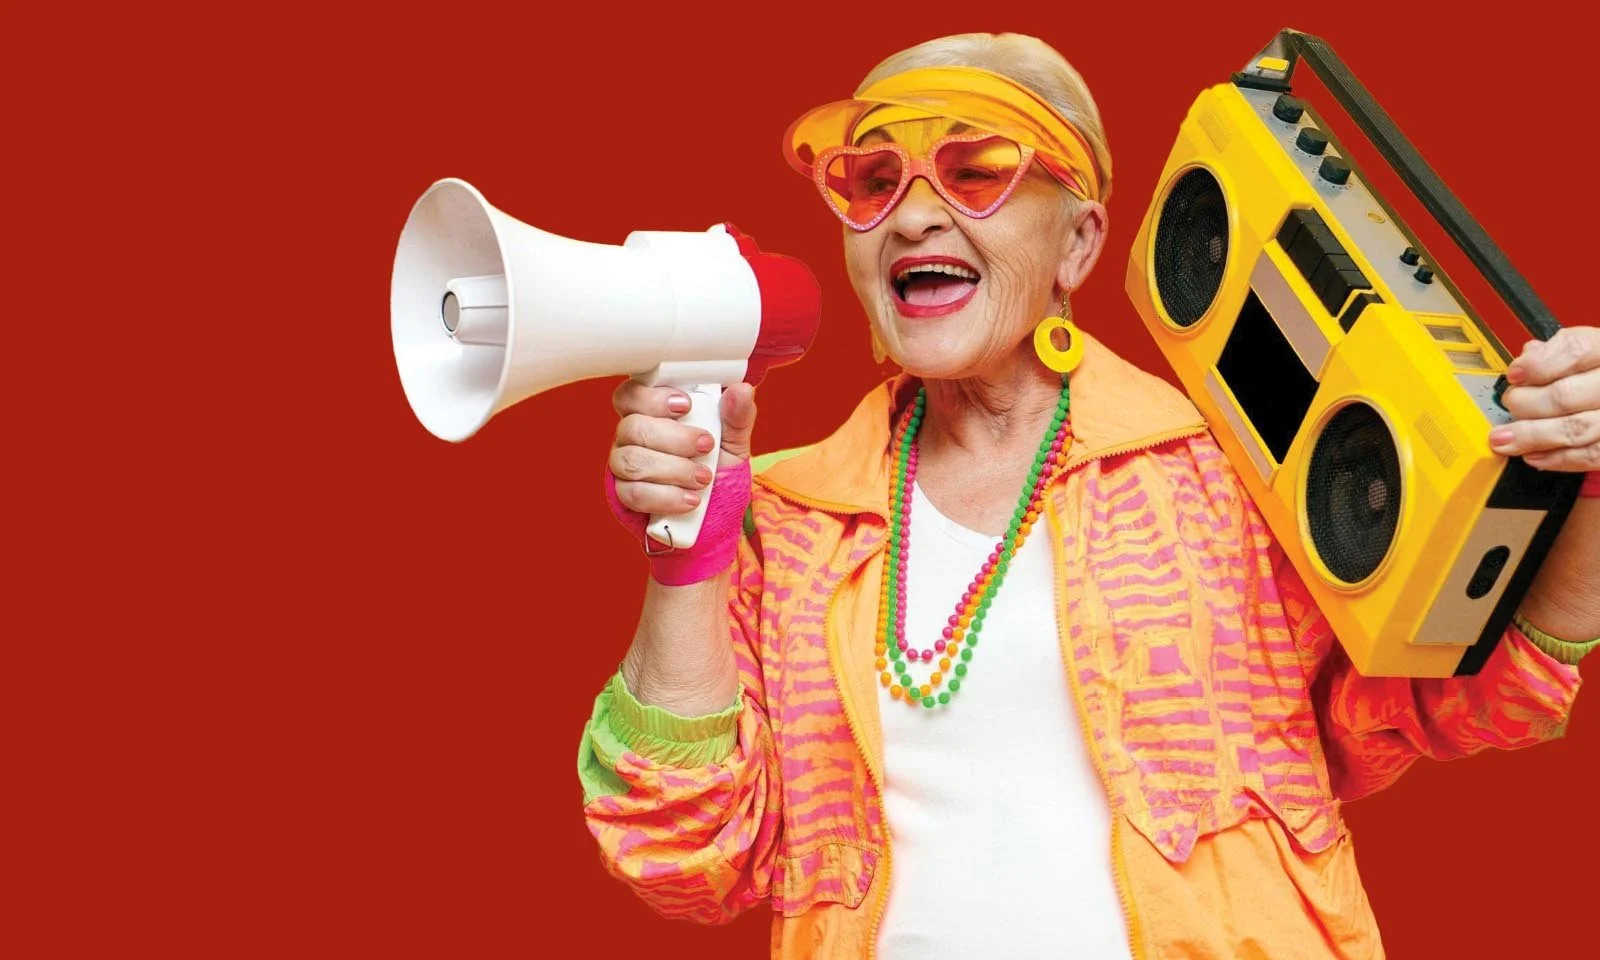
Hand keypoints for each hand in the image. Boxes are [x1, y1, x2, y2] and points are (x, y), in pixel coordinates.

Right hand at [607, 381, 758, 516]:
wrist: (715, 509)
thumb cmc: (716, 465)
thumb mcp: (733, 439)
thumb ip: (737, 415)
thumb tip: (741, 390)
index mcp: (651, 412)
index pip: (632, 394)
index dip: (652, 398)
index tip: (686, 405)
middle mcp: (631, 436)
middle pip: (632, 428)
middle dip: (674, 439)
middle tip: (706, 446)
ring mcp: (623, 466)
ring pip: (632, 462)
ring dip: (674, 470)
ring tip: (704, 478)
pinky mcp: (625, 496)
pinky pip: (634, 494)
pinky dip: (667, 497)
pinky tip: (690, 499)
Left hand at [1489, 327, 1599, 471]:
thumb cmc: (1599, 373)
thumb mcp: (1590, 351)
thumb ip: (1560, 352)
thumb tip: (1529, 355)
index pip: (1575, 350)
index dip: (1538, 364)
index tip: (1514, 374)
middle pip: (1565, 395)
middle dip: (1526, 403)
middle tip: (1510, 404)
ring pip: (1574, 429)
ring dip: (1531, 436)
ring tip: (1504, 439)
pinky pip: (1590, 455)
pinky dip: (1557, 458)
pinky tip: (1533, 455)